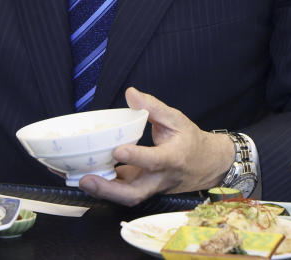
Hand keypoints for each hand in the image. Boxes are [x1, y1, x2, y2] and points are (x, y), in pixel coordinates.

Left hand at [78, 87, 234, 206]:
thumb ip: (153, 107)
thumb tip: (130, 93)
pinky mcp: (146, 189)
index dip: (136, 157)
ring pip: (129, 197)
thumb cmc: (191, 140)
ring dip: (104, 192)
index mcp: (173, 158)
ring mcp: (153, 188)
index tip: (117, 149)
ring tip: (82, 180)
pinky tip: (88, 177)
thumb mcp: (177, 119)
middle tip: (87, 179)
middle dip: (110, 189)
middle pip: (136, 193)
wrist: (208, 165)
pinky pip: (126, 192)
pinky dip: (107, 188)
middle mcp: (162, 178)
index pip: (154, 160)